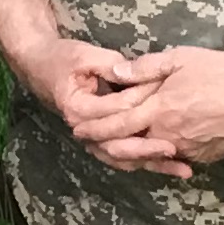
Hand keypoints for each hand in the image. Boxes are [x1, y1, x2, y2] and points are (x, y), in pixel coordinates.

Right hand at [24, 33, 193, 179]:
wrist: (42, 68)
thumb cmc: (64, 58)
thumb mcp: (86, 55)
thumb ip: (111, 64)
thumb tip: (136, 73)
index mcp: (78, 108)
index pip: (115, 110)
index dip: (140, 102)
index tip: (165, 96)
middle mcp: (83, 129)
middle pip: (118, 146)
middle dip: (148, 149)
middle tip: (175, 149)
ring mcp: (91, 138)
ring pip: (122, 158)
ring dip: (152, 164)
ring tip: (181, 169)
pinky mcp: (100, 140)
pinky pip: (123, 156)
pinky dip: (145, 162)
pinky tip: (169, 166)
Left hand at [94, 46, 223, 169]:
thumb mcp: (183, 58)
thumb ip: (147, 67)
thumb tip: (116, 71)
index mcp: (160, 109)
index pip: (116, 123)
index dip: (94, 127)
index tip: (77, 128)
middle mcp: (167, 135)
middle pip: (125, 146)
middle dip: (102, 144)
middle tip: (85, 141)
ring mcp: (184, 149)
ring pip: (146, 156)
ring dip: (126, 152)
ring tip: (111, 146)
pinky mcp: (199, 157)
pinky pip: (170, 158)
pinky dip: (155, 155)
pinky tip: (148, 148)